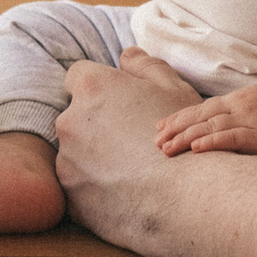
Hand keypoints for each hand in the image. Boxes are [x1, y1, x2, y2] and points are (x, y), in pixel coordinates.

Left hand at [53, 48, 204, 248]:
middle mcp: (69, 123)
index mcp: (92, 89)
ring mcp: (66, 164)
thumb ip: (143, 65)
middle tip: (132, 141)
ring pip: (76, 154)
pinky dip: (97, 189)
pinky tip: (128, 194)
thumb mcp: (172, 88)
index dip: (99, 88)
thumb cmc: (185, 137)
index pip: (78, 76)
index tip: (119, 104)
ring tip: (134, 172)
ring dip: (94, 158)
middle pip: (76, 117)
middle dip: (96, 124)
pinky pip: (79, 188)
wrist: (189, 199)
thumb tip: (125, 56)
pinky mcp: (71, 199)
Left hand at [155, 81, 256, 157]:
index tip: (159, 128)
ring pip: (212, 126)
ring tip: (167, 148)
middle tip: (155, 142)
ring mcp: (253, 120)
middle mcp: (241, 107)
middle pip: (201, 116)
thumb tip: (220, 128)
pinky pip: (234, 137)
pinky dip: (213, 141)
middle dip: (176, 129)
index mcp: (240, 100)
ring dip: (186, 137)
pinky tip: (197, 148)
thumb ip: (241, 113)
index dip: (179, 118)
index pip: (202, 109)